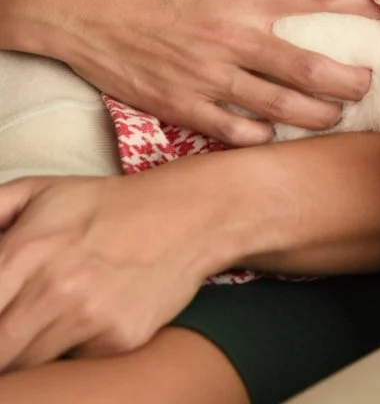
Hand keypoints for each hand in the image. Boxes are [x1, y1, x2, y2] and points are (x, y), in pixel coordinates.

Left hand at [0, 158, 252, 369]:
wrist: (187, 214)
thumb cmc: (105, 204)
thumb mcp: (40, 191)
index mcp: (28, 250)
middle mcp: (56, 288)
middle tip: (12, 324)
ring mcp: (89, 318)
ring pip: (29, 364)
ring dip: (25, 351)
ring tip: (42, 320)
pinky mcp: (118, 341)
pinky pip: (73, 364)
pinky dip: (68, 351)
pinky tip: (82, 322)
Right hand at [3, 0, 379, 144]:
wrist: (72, 4)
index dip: (359, 1)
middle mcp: (230, 39)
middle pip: (308, 70)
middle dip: (348, 81)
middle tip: (368, 84)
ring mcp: (206, 77)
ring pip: (278, 109)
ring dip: (315, 116)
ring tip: (333, 115)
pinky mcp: (179, 105)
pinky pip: (231, 131)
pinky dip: (259, 135)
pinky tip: (273, 133)